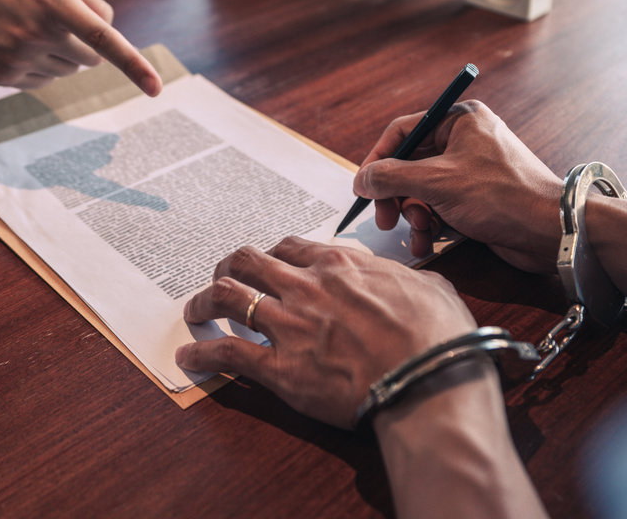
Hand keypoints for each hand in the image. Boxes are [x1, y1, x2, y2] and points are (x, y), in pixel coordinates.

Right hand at [0, 0, 161, 92]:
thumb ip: (90, 1)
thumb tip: (112, 33)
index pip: (104, 37)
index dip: (133, 64)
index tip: (155, 89)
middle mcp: (36, 30)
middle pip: (92, 58)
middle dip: (84, 45)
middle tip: (53, 23)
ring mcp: (18, 57)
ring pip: (70, 71)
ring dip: (62, 55)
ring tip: (27, 30)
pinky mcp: (4, 77)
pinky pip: (46, 82)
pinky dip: (40, 67)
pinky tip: (13, 45)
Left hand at [176, 236, 476, 427]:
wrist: (429, 378)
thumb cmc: (436, 335)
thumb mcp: (431, 287)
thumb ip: (408, 278)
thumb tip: (413, 279)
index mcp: (339, 265)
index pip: (290, 248)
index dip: (272, 255)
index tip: (268, 263)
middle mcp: (307, 286)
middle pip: (249, 262)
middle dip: (229, 267)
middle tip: (222, 277)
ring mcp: (289, 324)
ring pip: (229, 296)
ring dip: (205, 301)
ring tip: (195, 309)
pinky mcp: (281, 368)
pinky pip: (228, 353)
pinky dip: (203, 354)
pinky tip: (189, 357)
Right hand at [353, 100, 562, 272]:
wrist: (552, 231)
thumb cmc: (499, 195)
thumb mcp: (436, 182)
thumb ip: (391, 177)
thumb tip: (359, 180)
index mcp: (459, 120)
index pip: (402, 132)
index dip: (378, 160)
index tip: (362, 187)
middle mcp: (464, 140)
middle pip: (409, 164)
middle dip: (396, 195)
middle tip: (385, 219)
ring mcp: (471, 170)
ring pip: (422, 189)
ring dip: (413, 214)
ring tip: (418, 231)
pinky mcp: (476, 198)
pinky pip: (439, 205)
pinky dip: (429, 224)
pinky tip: (428, 241)